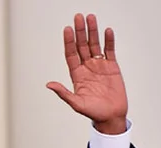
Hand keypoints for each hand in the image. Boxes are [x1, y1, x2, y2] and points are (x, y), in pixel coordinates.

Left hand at [46, 13, 127, 134]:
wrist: (111, 116)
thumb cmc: (93, 112)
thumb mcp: (76, 103)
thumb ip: (63, 93)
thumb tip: (49, 85)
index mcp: (76, 75)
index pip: (71, 54)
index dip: (68, 42)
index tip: (67, 29)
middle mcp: (86, 68)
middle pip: (82, 46)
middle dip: (80, 32)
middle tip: (78, 17)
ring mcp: (99, 66)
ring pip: (95, 45)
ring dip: (93, 32)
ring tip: (91, 18)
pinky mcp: (112, 67)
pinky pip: (109, 50)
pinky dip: (109, 41)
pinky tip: (107, 31)